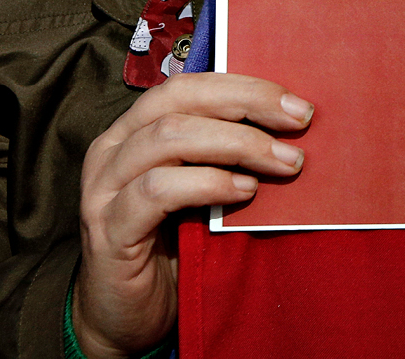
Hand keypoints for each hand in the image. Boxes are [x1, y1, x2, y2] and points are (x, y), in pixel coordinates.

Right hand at [73, 73, 312, 358]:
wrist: (126, 318)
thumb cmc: (172, 247)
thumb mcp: (202, 192)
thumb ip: (226, 157)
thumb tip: (290, 130)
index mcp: (135, 130)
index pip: (190, 86)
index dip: (245, 87)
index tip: (297, 104)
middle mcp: (113, 149)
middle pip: (179, 100)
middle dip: (247, 104)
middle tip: (300, 123)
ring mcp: (104, 188)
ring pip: (169, 138)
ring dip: (237, 144)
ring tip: (282, 162)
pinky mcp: (108, 229)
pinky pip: (157, 191)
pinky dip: (207, 183)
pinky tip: (244, 191)